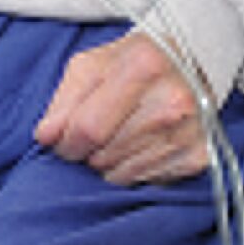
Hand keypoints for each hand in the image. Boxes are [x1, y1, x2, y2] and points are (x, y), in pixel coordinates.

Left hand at [34, 33, 208, 183]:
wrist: (190, 63)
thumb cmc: (134, 63)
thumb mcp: (93, 65)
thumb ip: (64, 101)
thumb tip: (46, 138)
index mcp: (143, 67)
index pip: (88, 128)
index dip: (66, 141)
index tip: (64, 139)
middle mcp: (172, 101)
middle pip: (103, 155)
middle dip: (87, 153)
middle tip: (95, 135)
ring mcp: (188, 131)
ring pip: (121, 174)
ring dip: (108, 163)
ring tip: (119, 137)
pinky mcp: (197, 156)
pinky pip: (144, 181)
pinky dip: (133, 170)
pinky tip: (140, 146)